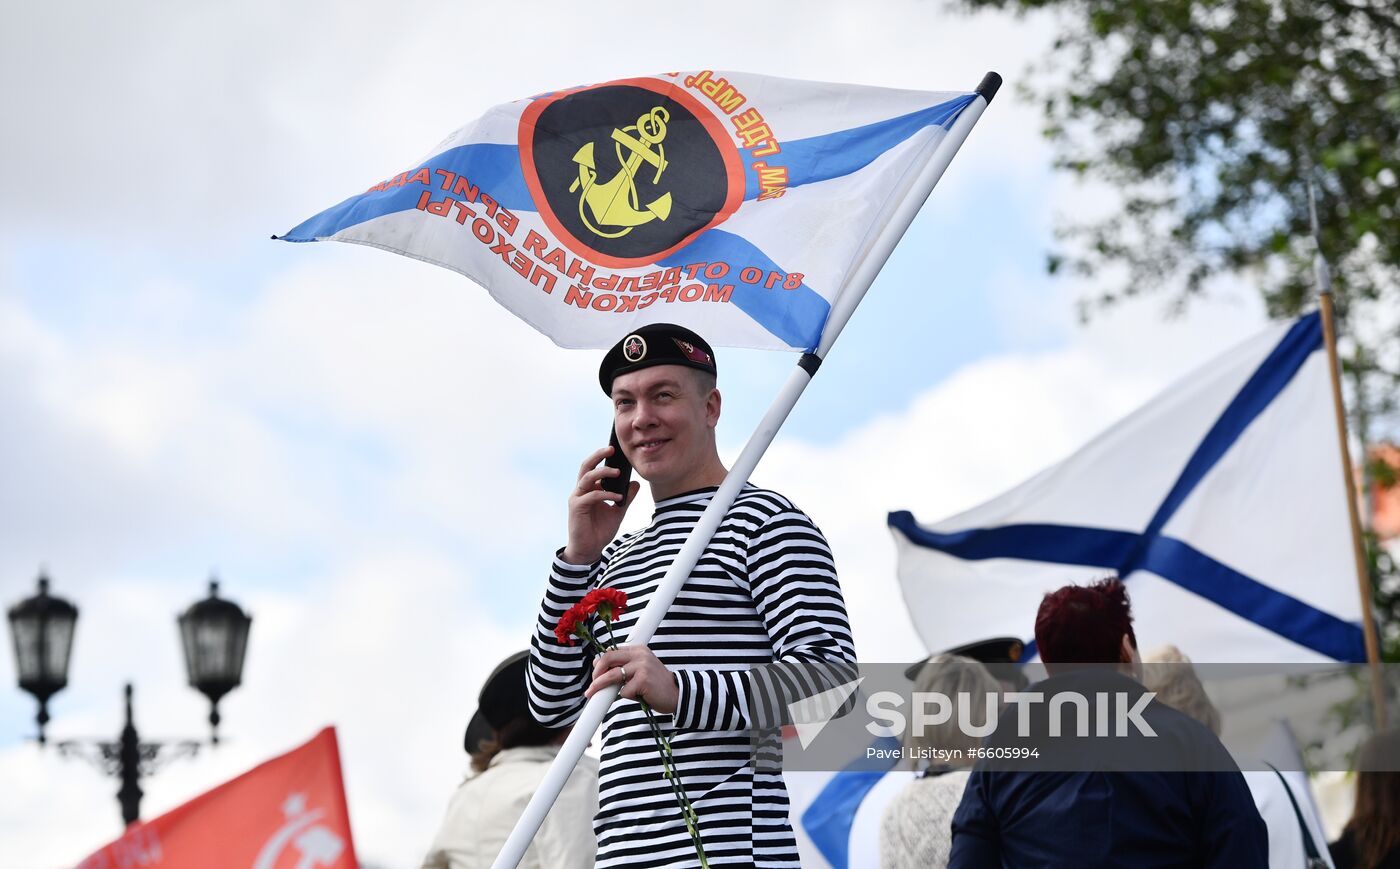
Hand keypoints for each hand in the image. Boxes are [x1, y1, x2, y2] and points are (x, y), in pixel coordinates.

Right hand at [562, 446, 639, 565]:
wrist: (589, 550)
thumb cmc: (600, 530)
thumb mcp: (618, 511)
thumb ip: (626, 497)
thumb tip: (636, 483)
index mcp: (589, 489)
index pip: (593, 468)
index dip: (602, 457)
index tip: (615, 450)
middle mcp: (580, 491)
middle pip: (586, 466)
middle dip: (598, 455)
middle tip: (611, 449)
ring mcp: (577, 498)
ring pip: (587, 477)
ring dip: (603, 473)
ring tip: (618, 473)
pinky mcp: (576, 508)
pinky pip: (591, 495)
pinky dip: (605, 494)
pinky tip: (618, 497)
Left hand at [585, 644, 678, 713]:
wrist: (677, 695)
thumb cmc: (656, 685)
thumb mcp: (641, 670)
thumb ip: (625, 667)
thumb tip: (600, 670)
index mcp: (638, 649)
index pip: (612, 652)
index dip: (600, 663)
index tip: (595, 675)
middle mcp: (639, 654)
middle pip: (608, 659)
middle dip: (596, 673)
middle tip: (591, 686)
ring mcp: (642, 666)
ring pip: (612, 675)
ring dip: (599, 686)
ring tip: (592, 694)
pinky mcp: (643, 679)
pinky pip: (624, 691)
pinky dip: (626, 696)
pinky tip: (638, 697)